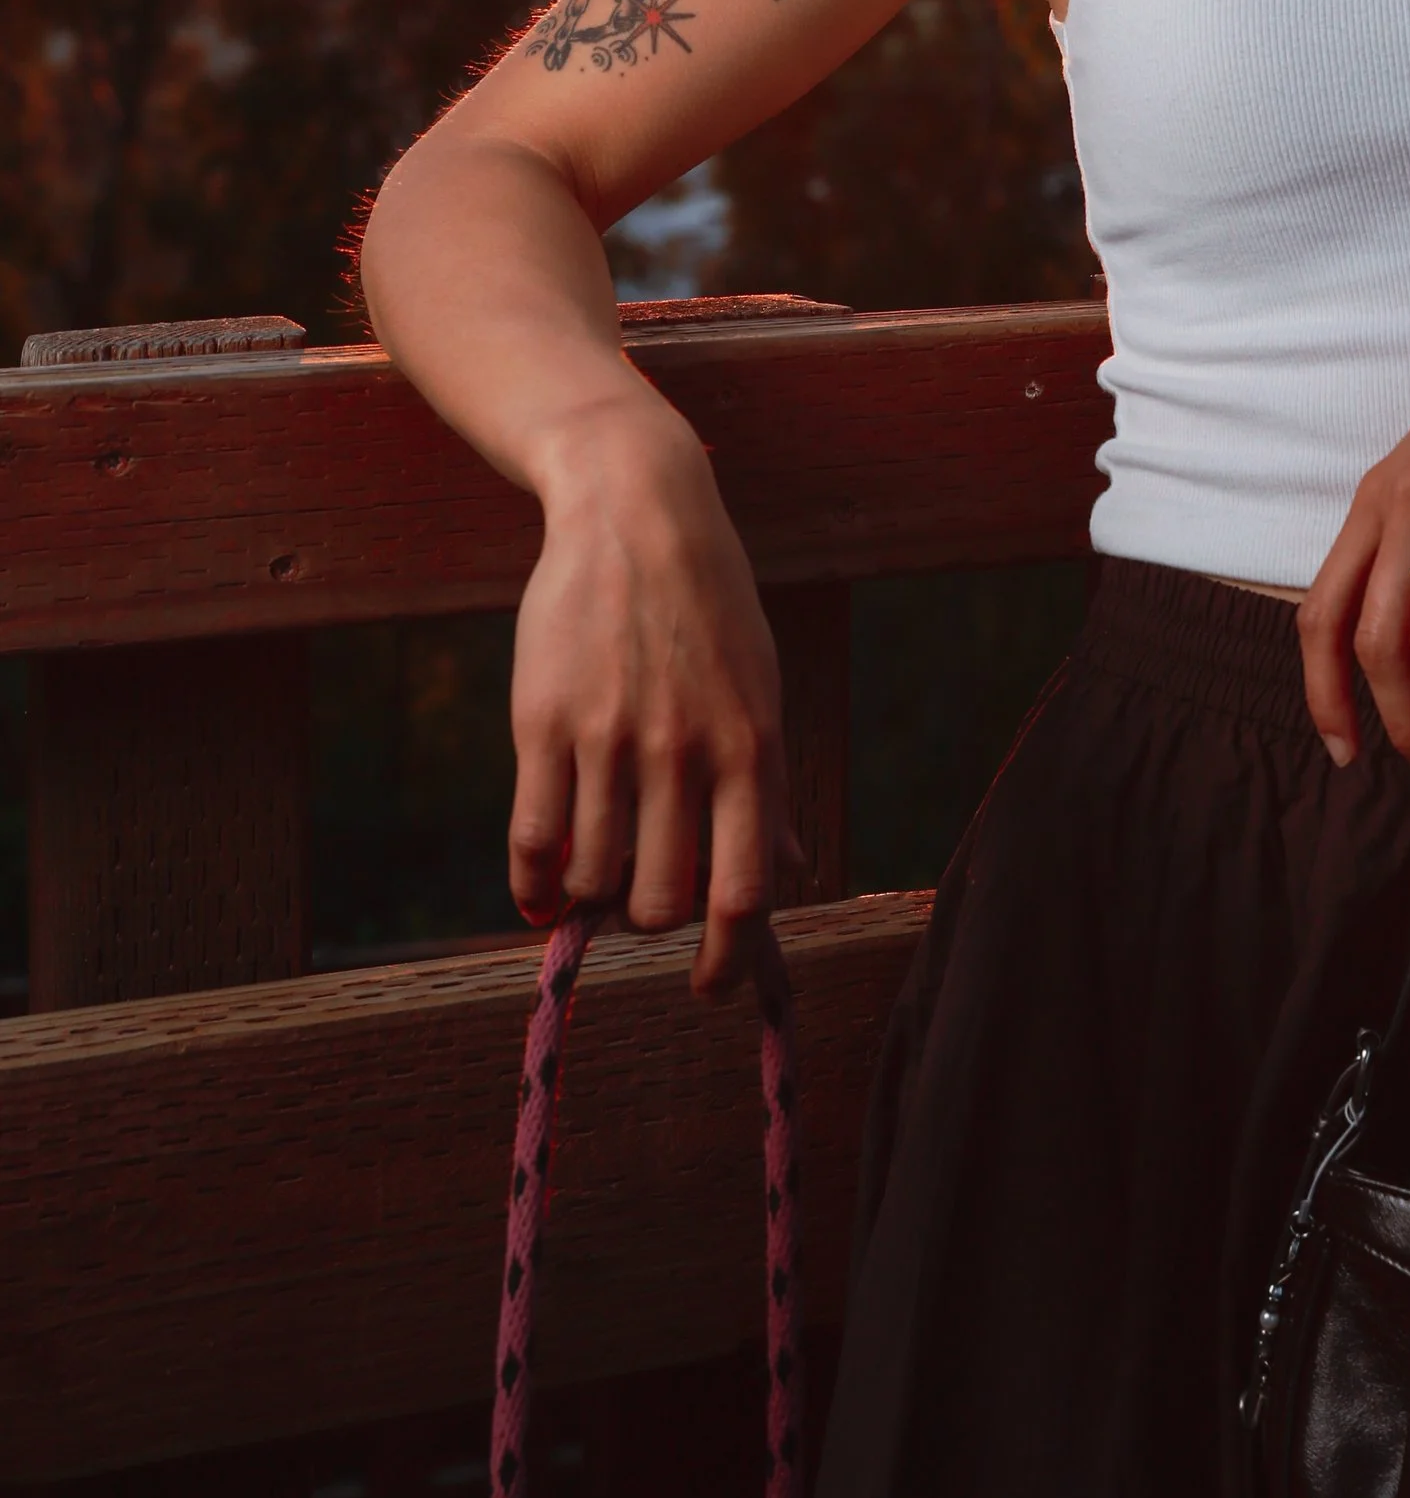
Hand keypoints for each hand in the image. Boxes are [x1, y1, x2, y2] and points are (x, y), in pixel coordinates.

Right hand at [508, 395, 801, 992]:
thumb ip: (768, 786)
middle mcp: (685, 751)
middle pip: (659, 902)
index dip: (724, 962)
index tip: (705, 986)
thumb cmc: (710, 608)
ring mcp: (611, 738)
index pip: (743, 895)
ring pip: (592, 880)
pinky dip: (532, 887)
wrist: (638, 511)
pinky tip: (539, 890)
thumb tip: (789, 875)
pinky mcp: (544, 722)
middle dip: (647, 921)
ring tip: (590, 879)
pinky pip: (532, 841)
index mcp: (752, 748)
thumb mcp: (761, 688)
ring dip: (589, 900)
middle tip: (637, 898)